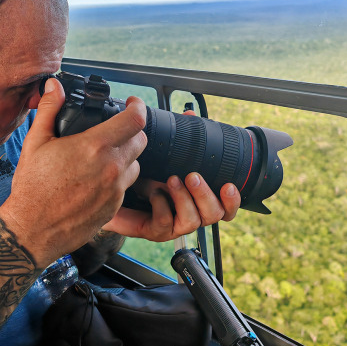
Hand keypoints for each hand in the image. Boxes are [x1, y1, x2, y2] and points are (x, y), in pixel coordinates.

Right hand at [0, 78, 147, 266]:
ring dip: (126, 157)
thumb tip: (55, 87)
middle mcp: (111, 168)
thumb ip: (50, 110)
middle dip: (131, 131)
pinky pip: (124, 188)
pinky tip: (95, 180)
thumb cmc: (32, 188)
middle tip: (116, 129)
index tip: (132, 103)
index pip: (135, 120)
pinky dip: (116, 180)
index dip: (138, 106)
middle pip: (140, 141)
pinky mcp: (114, 208)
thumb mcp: (35, 142)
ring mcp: (115, 191)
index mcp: (94, 147)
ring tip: (104, 157)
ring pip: (135, 165)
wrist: (32, 230)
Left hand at [102, 107, 240, 241]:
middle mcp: (189, 214)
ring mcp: (173, 225)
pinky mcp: (155, 231)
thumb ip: (181, 137)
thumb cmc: (144, 175)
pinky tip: (153, 194)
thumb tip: (191, 115)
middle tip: (192, 176)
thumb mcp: (165, 156)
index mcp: (197, 199)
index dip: (232, 200)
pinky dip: (161, 206)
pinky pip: (165, 224)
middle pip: (214, 215)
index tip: (228, 185)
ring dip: (184, 199)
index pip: (225, 207)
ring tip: (172, 180)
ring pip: (193, 221)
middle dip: (205, 194)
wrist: (114, 191)